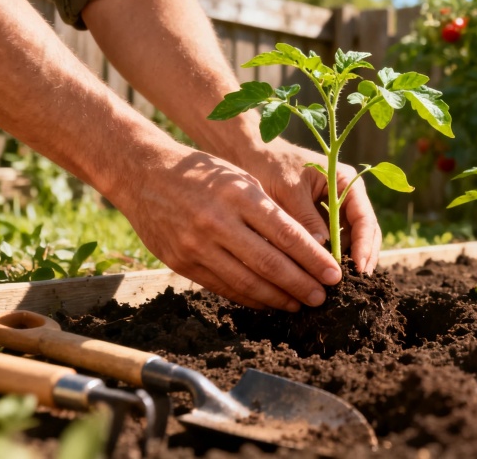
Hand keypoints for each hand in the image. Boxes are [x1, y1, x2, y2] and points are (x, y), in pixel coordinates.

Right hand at [112, 146, 343, 310]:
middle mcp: (218, 222)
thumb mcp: (240, 178)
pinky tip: (269, 301)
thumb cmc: (202, 173)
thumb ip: (269, 211)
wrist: (143, 175)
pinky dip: (250, 298)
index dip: (313, 259)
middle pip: (270, 264)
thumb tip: (308, 245)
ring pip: (247, 282)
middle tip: (324, 297)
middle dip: (302, 284)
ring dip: (278, 298)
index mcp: (239, 196)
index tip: (334, 274)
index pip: (286, 235)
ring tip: (301, 304)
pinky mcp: (182, 264)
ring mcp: (197, 246)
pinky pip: (224, 287)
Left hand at [240, 140, 382, 274]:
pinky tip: (326, 275)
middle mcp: (345, 196)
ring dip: (349, 260)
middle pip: (365, 231)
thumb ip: (306, 218)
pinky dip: (331, 258)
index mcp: (344, 181)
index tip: (359, 267)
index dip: (365, 244)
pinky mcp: (321, 221)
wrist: (250, 156)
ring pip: (351, 240)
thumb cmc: (270, 166)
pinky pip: (333, 243)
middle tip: (358, 282)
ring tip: (343, 284)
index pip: (364, 217)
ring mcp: (335, 210)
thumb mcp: (289, 191)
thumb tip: (322, 249)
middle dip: (364, 256)